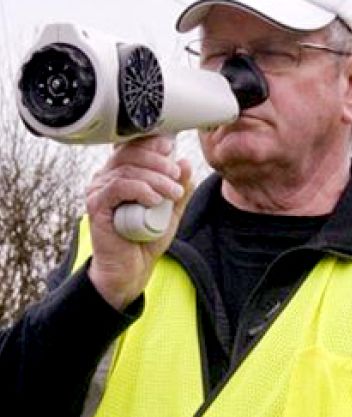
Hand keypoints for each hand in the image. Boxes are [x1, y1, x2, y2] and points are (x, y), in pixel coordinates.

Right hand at [85, 135, 192, 310]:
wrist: (132, 267)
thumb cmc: (147, 237)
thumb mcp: (170, 210)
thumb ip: (178, 188)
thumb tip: (185, 162)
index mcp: (122, 173)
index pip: (133, 147)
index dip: (150, 142)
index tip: (170, 147)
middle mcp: (106, 178)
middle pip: (130, 154)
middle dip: (158, 161)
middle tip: (177, 176)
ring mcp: (98, 190)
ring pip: (126, 170)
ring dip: (155, 179)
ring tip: (173, 193)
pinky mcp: (96, 205)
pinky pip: (117, 187)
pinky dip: (139, 189)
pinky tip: (154, 200)